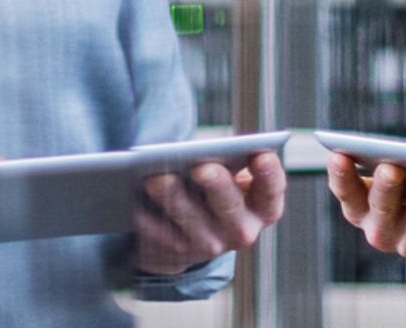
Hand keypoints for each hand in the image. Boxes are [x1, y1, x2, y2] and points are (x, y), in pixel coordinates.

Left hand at [134, 151, 285, 274]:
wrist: (194, 235)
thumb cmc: (217, 189)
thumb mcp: (234, 177)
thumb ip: (228, 162)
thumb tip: (202, 150)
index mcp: (263, 207)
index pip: (272, 190)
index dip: (269, 174)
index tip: (261, 155)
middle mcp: (241, 231)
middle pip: (229, 206)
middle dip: (216, 185)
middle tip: (201, 166)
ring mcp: (209, 246)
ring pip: (190, 221)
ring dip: (173, 198)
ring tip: (156, 178)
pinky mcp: (177, 255)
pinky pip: (159, 236)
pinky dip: (146, 218)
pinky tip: (133, 200)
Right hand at [325, 153, 405, 277]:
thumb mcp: (400, 184)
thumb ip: (393, 168)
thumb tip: (402, 150)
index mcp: (362, 210)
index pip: (347, 193)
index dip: (340, 176)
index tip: (338, 155)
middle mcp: (380, 231)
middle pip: (382, 207)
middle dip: (386, 187)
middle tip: (390, 168)